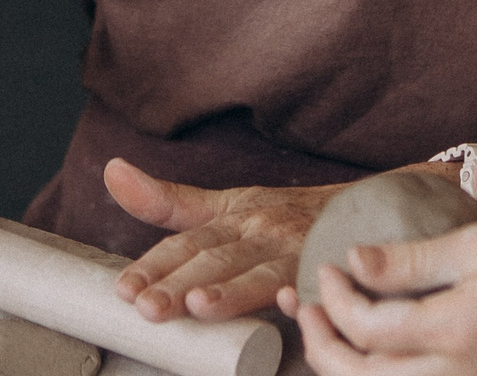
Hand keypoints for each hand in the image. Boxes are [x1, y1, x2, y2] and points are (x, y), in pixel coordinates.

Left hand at [108, 162, 348, 322]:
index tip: (125, 289)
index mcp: (235, 219)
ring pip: (263, 275)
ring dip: (233, 291)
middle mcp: (265, 234)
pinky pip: (318, 288)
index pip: (188, 243)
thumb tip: (111, 170)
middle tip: (149, 307)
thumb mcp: (228, 205)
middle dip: (181, 283)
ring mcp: (300, 253)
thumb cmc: (285, 217)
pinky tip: (289, 305)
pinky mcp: (331, 272)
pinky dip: (304, 296)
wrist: (365, 211)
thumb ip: (170, 200)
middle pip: (218, 259)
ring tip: (202, 306)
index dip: (155, 266)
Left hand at [298, 214, 476, 375]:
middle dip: (322, 344)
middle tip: (306, 305)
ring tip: (322, 327)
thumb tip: (353, 263)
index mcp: (456, 334)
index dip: (336, 297)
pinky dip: (379, 372)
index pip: (368, 329)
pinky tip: (368, 347)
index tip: (329, 264)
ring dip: (343, 365)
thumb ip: (412, 261)